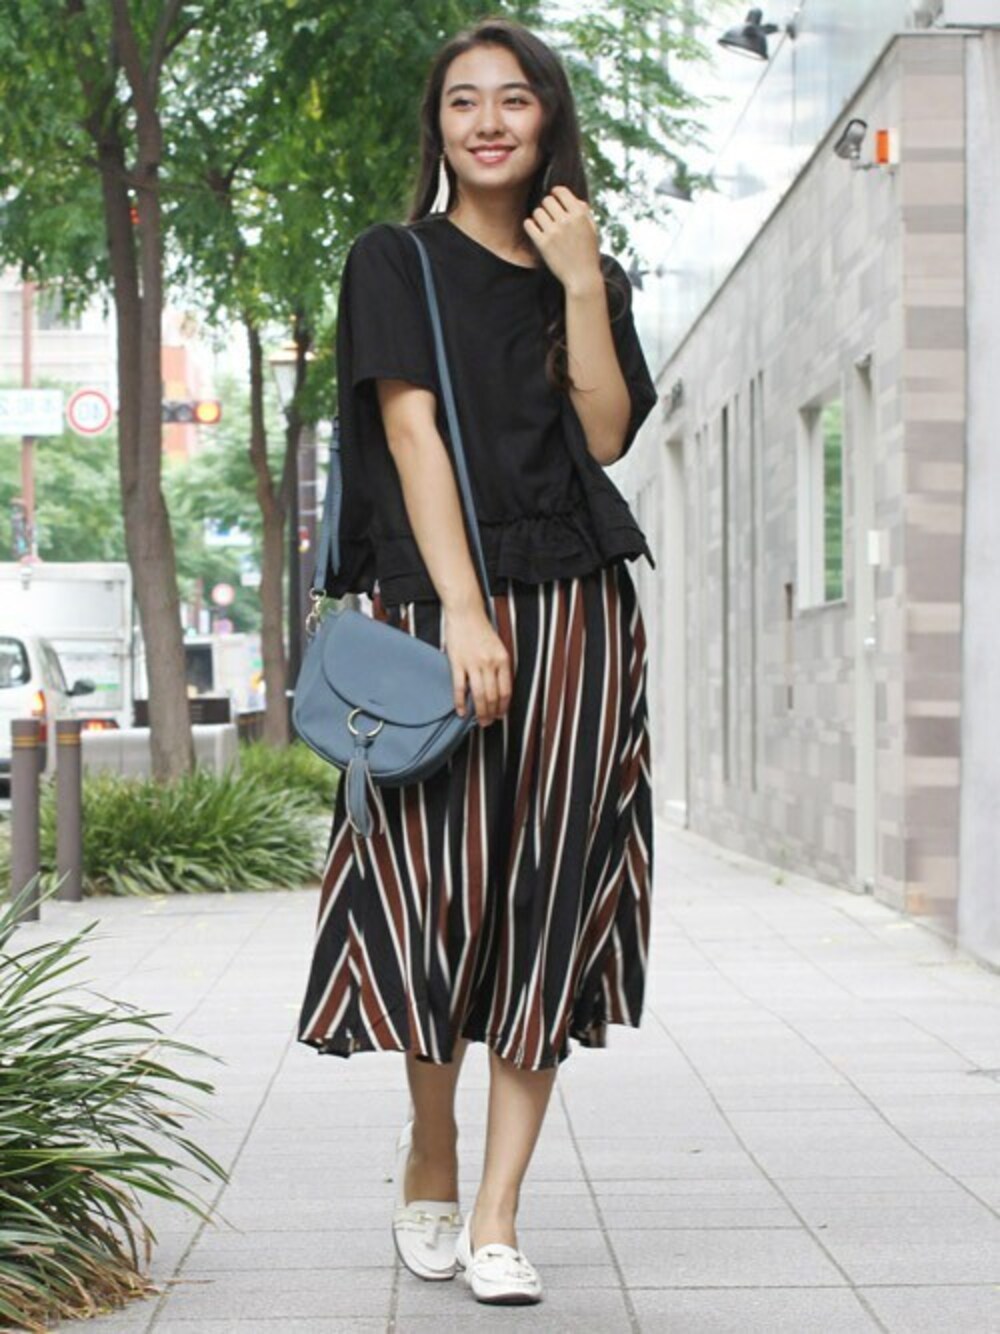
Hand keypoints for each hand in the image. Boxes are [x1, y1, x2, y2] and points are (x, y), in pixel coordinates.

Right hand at [443, 604, 512, 726]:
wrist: (465, 612)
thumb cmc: (481, 629)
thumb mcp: (498, 647)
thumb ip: (500, 666)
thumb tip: (498, 689)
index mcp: (503, 659)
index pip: (506, 690)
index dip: (503, 706)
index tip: (500, 715)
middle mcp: (490, 663)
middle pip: (493, 696)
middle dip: (491, 713)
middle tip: (488, 723)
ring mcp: (473, 663)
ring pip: (478, 695)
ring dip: (479, 712)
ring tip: (478, 721)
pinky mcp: (457, 663)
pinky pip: (460, 688)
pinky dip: (460, 703)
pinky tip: (461, 711)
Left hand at [523, 185, 601, 292]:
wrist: (582, 278)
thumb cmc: (588, 255)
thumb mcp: (593, 231)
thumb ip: (585, 214)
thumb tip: (576, 200)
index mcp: (580, 215)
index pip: (561, 192)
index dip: (556, 192)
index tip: (554, 197)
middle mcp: (566, 220)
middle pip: (547, 200)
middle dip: (547, 206)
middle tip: (549, 215)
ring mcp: (553, 232)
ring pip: (537, 211)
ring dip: (539, 216)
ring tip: (543, 224)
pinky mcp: (542, 243)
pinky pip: (529, 224)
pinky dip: (530, 225)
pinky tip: (535, 230)